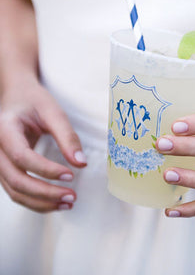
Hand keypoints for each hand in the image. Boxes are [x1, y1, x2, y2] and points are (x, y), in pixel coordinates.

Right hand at [0, 77, 86, 212]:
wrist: (17, 96)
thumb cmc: (34, 101)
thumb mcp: (53, 111)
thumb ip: (67, 136)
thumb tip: (81, 163)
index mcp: (5, 129)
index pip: (22, 157)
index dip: (46, 170)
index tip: (71, 175)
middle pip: (16, 180)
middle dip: (45, 193)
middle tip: (72, 196)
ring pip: (14, 192)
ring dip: (41, 202)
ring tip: (68, 202)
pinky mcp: (5, 170)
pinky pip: (16, 191)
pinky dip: (36, 201)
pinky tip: (56, 202)